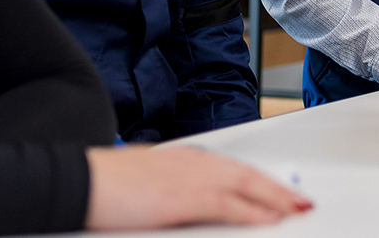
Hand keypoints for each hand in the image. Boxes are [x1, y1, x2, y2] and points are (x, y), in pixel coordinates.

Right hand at [84, 145, 311, 230]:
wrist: (78, 180)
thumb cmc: (101, 183)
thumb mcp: (143, 183)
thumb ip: (167, 188)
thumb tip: (176, 200)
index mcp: (184, 158)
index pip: (232, 169)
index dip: (259, 181)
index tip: (277, 190)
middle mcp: (194, 162)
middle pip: (248, 174)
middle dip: (277, 189)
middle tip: (301, 201)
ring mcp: (191, 177)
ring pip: (247, 186)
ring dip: (276, 198)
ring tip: (297, 209)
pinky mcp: (185, 197)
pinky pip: (230, 204)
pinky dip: (254, 211)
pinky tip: (271, 220)